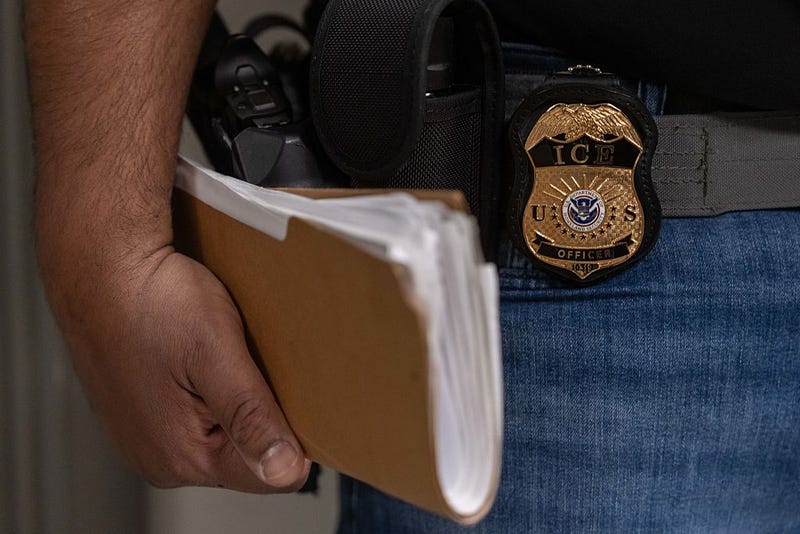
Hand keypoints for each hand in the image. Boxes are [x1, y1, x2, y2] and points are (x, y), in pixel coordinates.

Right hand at [49, 247, 310, 492]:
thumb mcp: (217, 355)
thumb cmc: (155, 302)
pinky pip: (197, 417)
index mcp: (182, 457)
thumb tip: (287, 473)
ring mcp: (148, 438)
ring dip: (238, 402)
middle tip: (255, 366)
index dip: (292, 436)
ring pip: (222, 435)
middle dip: (262, 418)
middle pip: (245, 457)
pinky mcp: (144, 415)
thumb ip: (252, 418)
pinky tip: (205, 359)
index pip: (268, 476)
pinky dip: (212, 392)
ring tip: (227, 358)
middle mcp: (160, 459)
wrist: (102, 268)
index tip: (292, 393)